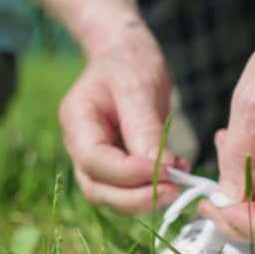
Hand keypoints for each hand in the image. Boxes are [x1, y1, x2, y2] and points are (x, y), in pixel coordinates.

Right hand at [59, 20, 185, 212]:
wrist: (124, 54)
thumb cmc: (129, 62)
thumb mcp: (138, 86)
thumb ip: (145, 127)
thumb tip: (161, 168)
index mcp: (77, 120)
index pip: (94, 160)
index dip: (127, 174)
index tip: (165, 171)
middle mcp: (78, 145)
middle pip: (97, 188)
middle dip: (135, 198)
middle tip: (174, 190)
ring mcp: (93, 158)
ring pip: (110, 196)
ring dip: (143, 199)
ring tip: (177, 184)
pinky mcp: (113, 165)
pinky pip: (126, 189)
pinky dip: (149, 190)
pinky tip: (175, 173)